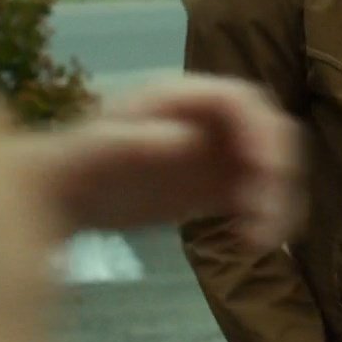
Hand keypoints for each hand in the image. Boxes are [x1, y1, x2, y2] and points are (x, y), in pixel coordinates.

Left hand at [36, 74, 301, 251]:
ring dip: (280, 199)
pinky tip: (252, 243)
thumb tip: (188, 139)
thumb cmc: (71, 168)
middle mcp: (210, 120)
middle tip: (267, 216)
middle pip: (268, 131)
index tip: (263, 172)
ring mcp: (219, 152)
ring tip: (261, 240)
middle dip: (278, 172)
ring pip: (272, 166)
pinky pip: (260, 194)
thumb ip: (133, 143)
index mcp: (182, 99)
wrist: (61, 195)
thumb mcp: (92, 154)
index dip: (260, 132)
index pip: (240, 101)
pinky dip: (268, 216)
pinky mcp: (221, 186)